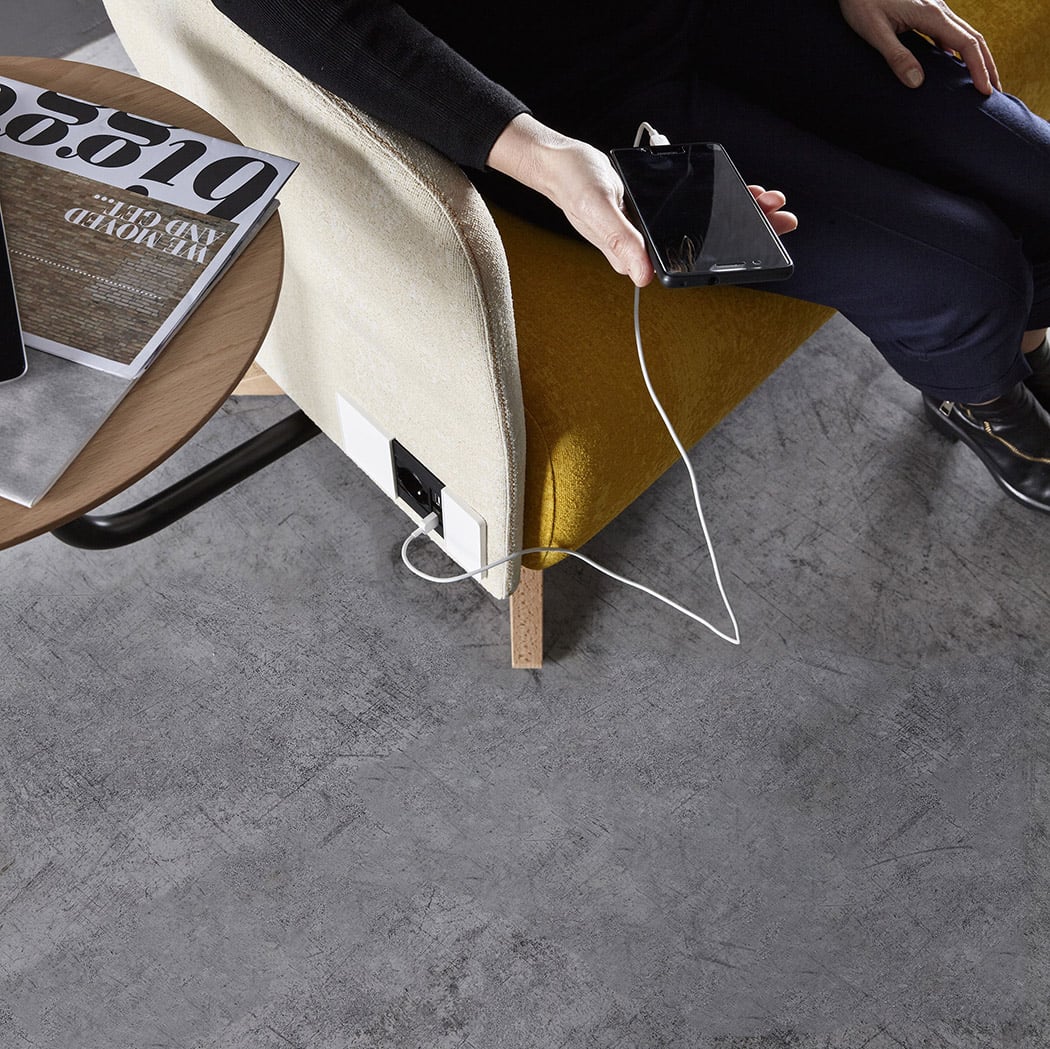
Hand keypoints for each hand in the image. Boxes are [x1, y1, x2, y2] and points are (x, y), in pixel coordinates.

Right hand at [488, 115, 796, 286]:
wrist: (558, 164)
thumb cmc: (574, 186)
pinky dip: (720, 200)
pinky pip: (695, 208)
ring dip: (741, 213)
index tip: (765, 238)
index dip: (733, 252)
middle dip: (750, 230)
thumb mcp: (597, 209)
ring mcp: (656, 227)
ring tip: (771, 203)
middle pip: (709, 242)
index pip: (695, 259)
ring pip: (707, 225)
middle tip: (785, 220)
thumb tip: (643, 277)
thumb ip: (619, 241)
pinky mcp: (656, 210)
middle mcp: (652, 242)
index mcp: (639, 250)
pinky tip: (741, 193)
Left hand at [838, 0, 1000, 94]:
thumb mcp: (874, 31)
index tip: (985, 90)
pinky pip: (950, 31)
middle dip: (987, 65)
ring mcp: (935, 8)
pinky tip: (953, 64)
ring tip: (979, 80)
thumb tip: (917, 83)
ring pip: (964, 33)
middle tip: (995, 91)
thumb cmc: (862, 2)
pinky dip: (958, 49)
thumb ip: (896, 56)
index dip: (978, 68)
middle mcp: (939, 9)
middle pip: (973, 38)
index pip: (966, 44)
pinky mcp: (927, 10)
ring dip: (975, 57)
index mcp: (931, 15)